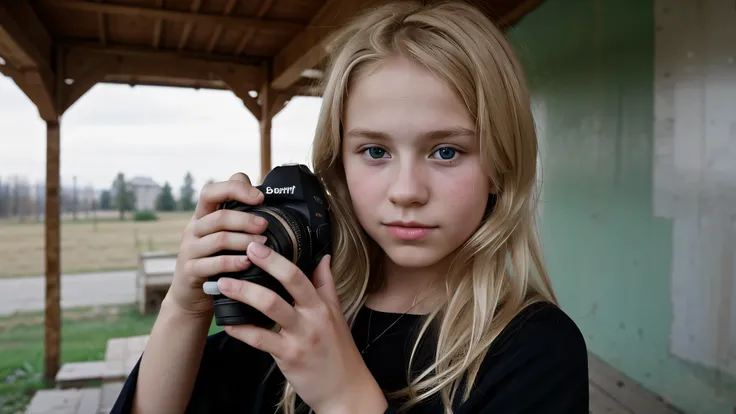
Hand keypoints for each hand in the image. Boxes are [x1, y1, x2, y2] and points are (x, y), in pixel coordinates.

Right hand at [164, 173, 268, 317]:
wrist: (191, 296)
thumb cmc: (215, 260)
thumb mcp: (223, 236)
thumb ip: (236, 216)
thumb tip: (260, 192)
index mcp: (202, 217)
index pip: (210, 192)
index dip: (234, 189)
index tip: (259, 197)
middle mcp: (193, 230)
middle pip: (219, 217)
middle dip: (246, 219)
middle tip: (265, 225)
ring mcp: (189, 251)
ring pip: (219, 239)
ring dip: (245, 241)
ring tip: (263, 245)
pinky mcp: (191, 271)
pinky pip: (215, 264)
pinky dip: (234, 262)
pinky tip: (249, 263)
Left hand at [217, 243, 388, 413]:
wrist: (346, 390)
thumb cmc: (339, 352)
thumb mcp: (336, 314)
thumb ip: (326, 285)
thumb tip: (324, 257)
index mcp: (322, 305)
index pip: (300, 274)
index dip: (278, 258)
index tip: (257, 245)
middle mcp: (313, 317)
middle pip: (289, 283)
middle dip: (265, 265)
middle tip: (242, 252)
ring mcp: (301, 337)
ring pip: (271, 307)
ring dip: (245, 293)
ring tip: (224, 285)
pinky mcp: (289, 357)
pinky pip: (260, 339)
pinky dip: (242, 330)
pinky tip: (228, 323)